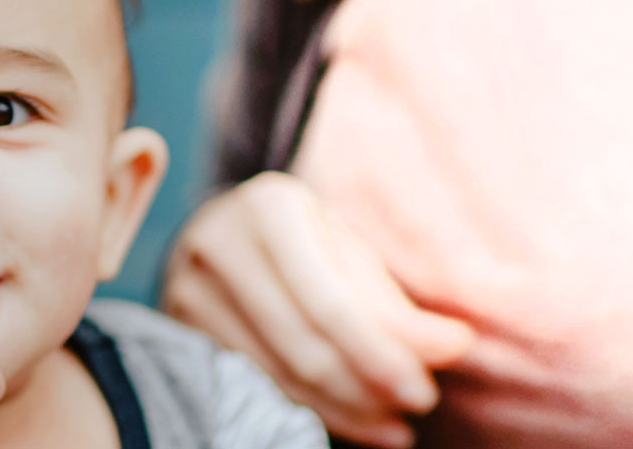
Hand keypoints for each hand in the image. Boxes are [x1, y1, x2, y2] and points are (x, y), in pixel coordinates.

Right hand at [162, 171, 474, 447]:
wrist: (226, 229)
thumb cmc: (307, 241)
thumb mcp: (353, 255)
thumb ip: (398, 307)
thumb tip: (454, 347)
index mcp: (270, 208)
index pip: (330, 304)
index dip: (381, 356)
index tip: (427, 390)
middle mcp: (218, 243)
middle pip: (301, 345)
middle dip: (367, 388)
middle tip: (417, 407)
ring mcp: (187, 288)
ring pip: (277, 374)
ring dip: (345, 410)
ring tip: (395, 426)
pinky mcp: (178, 327)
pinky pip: (255, 385)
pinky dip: (311, 410)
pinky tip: (355, 421)